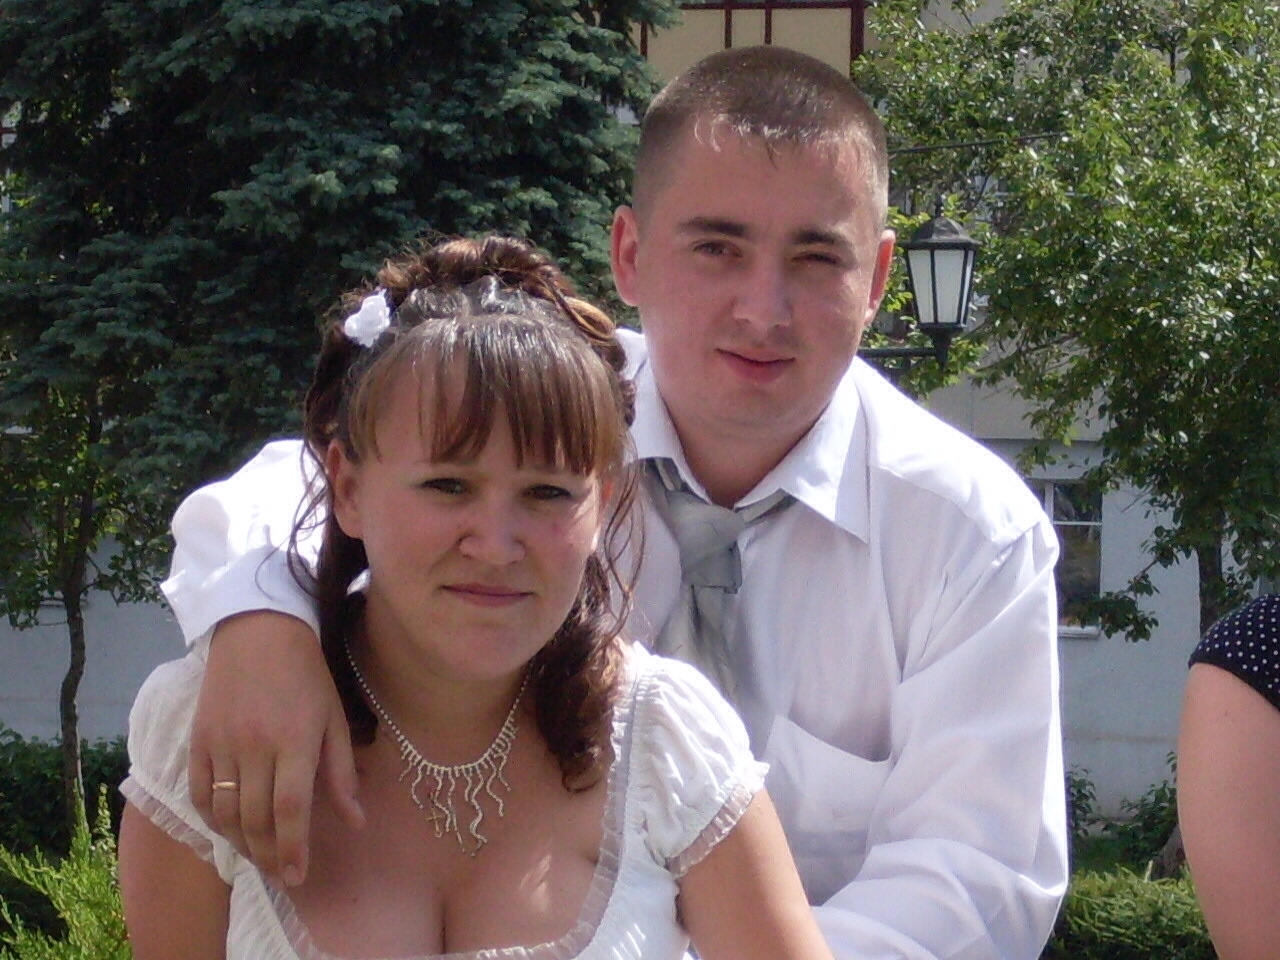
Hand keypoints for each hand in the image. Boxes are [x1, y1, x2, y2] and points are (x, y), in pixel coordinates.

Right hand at [188, 611, 363, 885]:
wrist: (258, 631)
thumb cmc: (307, 675)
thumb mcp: (335, 718)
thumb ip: (341, 773)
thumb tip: (355, 821)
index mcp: (295, 740)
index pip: (291, 809)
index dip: (293, 848)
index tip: (298, 876)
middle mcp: (255, 746)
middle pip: (256, 818)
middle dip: (269, 855)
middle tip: (281, 874)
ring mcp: (221, 744)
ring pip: (225, 812)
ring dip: (241, 843)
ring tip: (258, 857)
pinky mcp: (198, 740)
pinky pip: (199, 794)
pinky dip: (212, 820)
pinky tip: (228, 831)